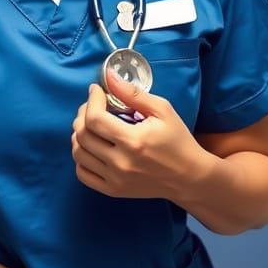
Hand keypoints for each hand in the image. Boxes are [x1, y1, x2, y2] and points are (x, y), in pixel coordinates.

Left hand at [71, 72, 211, 199]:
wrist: (189, 177)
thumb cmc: (178, 141)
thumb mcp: (162, 110)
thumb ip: (133, 93)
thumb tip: (109, 77)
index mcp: (133, 142)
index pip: (94, 119)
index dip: (91, 100)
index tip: (97, 91)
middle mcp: (120, 163)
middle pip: (82, 135)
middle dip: (83, 113)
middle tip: (93, 105)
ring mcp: (115, 179)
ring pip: (78, 153)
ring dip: (79, 134)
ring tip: (91, 124)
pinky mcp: (113, 190)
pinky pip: (83, 173)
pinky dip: (81, 157)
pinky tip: (92, 146)